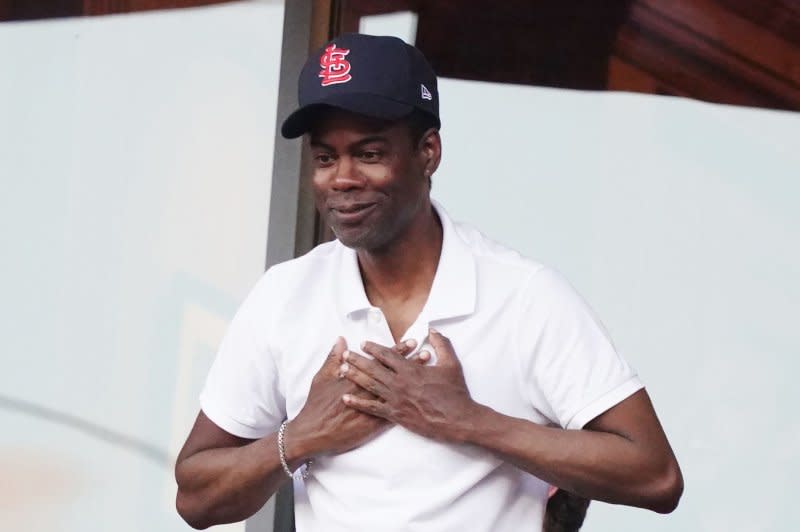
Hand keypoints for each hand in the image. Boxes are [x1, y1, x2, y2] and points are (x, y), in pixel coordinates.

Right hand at [287, 337, 420, 457]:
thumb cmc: (316, 405)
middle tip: (427, 354)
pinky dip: (407, 408)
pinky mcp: (371, 425)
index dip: (396, 351)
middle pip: (392, 374)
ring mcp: (370, 409)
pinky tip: (420, 404)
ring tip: (427, 376)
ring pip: (396, 393)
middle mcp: (366, 391)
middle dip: (410, 364)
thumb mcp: (321, 378)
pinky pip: (392, 416)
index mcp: (355, 377)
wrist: (313, 433)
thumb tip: (341, 341)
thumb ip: (333, 359)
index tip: (410, 342)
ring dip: (412, 384)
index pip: (380, 360)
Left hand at [340, 329, 477, 442]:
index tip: (363, 344)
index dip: (374, 348)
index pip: (387, 355)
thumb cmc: (455, 393)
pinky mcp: (396, 415)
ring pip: (370, 386)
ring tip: (342, 370)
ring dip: (354, 377)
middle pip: (373, 369)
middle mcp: (400, 383)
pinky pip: (372, 408)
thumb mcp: (452, 364)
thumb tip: (432, 330)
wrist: (458, 420)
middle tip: (345, 355)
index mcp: (411, 370)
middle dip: (357, 360)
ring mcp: (396, 400)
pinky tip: (346, 398)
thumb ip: (441, 344)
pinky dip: (358, 403)